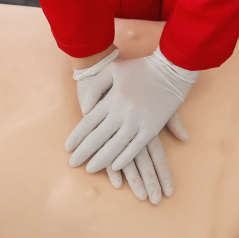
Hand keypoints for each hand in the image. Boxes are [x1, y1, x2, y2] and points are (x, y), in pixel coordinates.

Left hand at [67, 50, 197, 174]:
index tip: (68, 148)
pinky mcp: (153, 127)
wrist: (170, 67)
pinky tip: (115, 167)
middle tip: (73, 164)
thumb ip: (95, 88)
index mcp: (112, 98)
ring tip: (90, 169)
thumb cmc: (139, 68)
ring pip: (116, 146)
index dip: (77, 137)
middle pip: (98, 137)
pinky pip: (136, 147)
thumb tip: (85, 110)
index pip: (88, 122)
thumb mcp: (112, 70)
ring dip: (101, 160)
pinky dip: (125, 158)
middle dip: (84, 152)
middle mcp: (123, 111)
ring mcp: (138, 120)